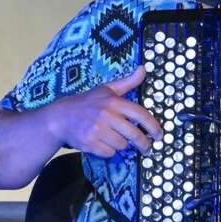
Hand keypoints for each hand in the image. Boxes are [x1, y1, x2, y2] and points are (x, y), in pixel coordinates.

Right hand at [47, 66, 162, 157]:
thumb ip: (128, 82)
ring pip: (122, 145)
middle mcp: (106, 115)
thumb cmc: (87, 103)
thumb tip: (144, 69)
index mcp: (114, 102)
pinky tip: (101, 142)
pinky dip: (108, 151)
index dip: (153, 126)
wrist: (60, 118)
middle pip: (134, 134)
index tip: (160, 134)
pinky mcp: (90, 143)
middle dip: (143, 143)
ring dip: (121, 145)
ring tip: (112, 137)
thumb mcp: (107, 89)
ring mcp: (97, 130)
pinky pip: (109, 153)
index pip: (140, 114)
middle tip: (147, 147)